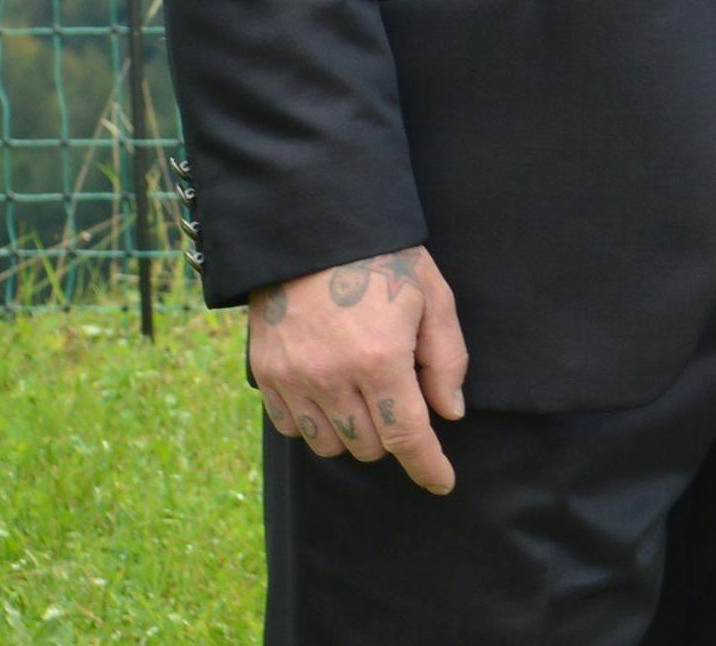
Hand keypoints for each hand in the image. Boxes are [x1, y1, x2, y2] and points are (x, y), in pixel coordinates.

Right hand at [246, 247, 468, 493]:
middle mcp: (332, 380)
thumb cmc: (384, 259)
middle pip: (370, 446)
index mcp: (380, 360)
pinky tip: (332, 394)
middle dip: (395, 435)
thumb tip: (449, 413)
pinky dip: (317, 423)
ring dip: (356, 432)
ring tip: (367, 393)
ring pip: (331, 444)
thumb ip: (446, 359)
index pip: (408, 437)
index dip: (428, 466)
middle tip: (403, 397)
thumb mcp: (433, 297)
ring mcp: (294, 381)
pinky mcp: (266, 377)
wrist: (313, 231)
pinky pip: (293, 429)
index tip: (443, 483)